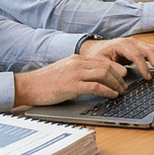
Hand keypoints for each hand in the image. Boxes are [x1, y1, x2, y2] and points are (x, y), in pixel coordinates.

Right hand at [12, 46, 153, 107]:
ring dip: (117, 84)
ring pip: (105, 74)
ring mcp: (75, 73)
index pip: (103, 61)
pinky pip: (96, 86)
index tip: (124, 77)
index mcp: (77, 59)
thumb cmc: (45, 82)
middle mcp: (78, 63)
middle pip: (108, 66)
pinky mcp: (72, 86)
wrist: (27, 86)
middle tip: (125, 87)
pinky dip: (108, 91)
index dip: (117, 69)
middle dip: (121, 77)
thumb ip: (79, 72)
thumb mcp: (64, 72)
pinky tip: (112, 95)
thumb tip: (96, 80)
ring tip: (121, 92)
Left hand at [79, 37, 153, 81]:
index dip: (144, 66)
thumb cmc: (97, 55)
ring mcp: (137, 42)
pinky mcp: (140, 46)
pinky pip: (153, 50)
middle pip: (149, 50)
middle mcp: (131, 41)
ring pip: (153, 48)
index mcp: (121, 44)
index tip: (148, 77)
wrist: (96, 47)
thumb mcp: (99, 62)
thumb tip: (124, 73)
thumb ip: (111, 67)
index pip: (137, 54)